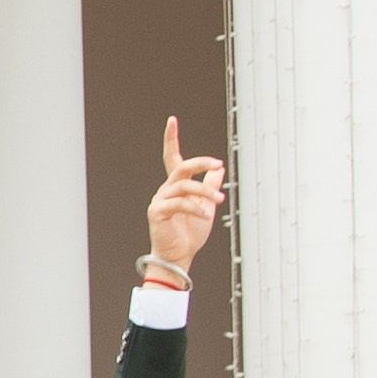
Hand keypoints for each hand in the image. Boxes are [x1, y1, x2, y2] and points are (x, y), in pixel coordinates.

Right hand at [147, 115, 226, 275]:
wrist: (178, 256)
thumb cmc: (189, 234)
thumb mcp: (206, 206)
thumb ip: (209, 187)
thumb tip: (218, 170)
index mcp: (176, 186)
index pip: (173, 157)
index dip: (171, 139)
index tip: (172, 120)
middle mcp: (166, 190)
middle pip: (182, 167)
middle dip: (200, 163)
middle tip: (217, 163)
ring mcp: (160, 200)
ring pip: (185, 186)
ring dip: (205, 192)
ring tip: (219, 201)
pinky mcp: (157, 212)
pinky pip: (180, 204)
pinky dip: (196, 207)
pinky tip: (205, 214)